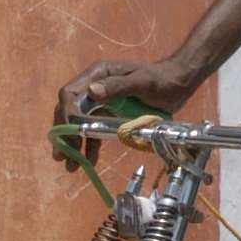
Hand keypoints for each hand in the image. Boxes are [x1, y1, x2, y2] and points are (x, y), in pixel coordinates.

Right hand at [55, 57, 200, 156]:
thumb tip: (92, 92)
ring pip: (79, 123)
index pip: (71, 94)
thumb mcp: (142, 82)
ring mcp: (100, 101)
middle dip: (65, 133)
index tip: (70, 134)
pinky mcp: (108, 113)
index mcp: (98, 75)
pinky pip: (93, 130)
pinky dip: (89, 145)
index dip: (67, 114)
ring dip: (74, 143)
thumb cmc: (161, 80)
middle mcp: (94, 86)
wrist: (178, 84)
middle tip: (62, 156)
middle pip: (70, 110)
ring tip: (71, 166)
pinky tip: (89, 160)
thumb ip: (118, 86)